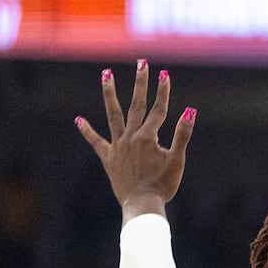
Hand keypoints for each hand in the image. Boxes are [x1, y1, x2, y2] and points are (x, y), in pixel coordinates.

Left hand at [76, 60, 195, 218]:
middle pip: (137, 104)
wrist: (141, 204)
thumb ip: (182, 134)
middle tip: (141, 63)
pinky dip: (87, 131)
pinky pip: (96, 142)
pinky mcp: (109, 157)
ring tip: (106, 74)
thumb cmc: (163, 184)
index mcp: (148, 137)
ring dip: (110, 94)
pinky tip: (78, 120)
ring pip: (113, 115)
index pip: (159, 109)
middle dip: (140, 82)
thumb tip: (189, 110)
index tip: (165, 74)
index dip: (163, 91)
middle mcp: (131, 137)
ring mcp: (118, 146)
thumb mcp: (177, 160)